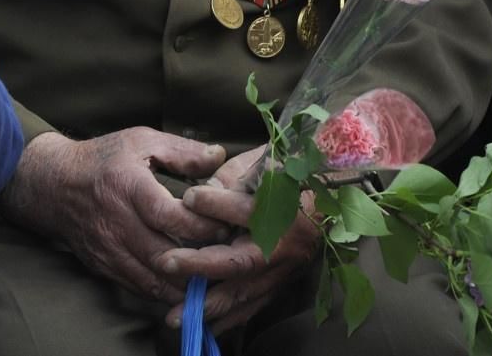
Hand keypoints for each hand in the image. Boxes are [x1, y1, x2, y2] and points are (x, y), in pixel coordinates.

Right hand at [0, 129, 229, 302]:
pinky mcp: (103, 265)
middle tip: (226, 258)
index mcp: (127, 186)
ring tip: (213, 278)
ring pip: (154, 279)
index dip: (202, 226)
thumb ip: (181, 151)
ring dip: (186, 285)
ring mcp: (107, 248)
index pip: (170, 217)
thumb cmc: (102, 160)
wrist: (52, 185)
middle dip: (201, 261)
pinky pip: (139, 288)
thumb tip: (220, 157)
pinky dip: (165, 292)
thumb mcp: (140, 142)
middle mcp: (116, 221)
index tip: (224, 225)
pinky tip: (186, 287)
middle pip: (165, 255)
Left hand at [156, 146, 321, 332]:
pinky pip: (251, 308)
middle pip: (242, 261)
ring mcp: (283, 272)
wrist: (324, 200)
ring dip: (208, 304)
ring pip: (244, 292)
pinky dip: (225, 320)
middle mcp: (286, 247)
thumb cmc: (283, 178)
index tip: (188, 197)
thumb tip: (195, 199)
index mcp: (284, 211)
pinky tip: (201, 326)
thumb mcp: (260, 166)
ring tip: (176, 313)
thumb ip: (228, 180)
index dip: (215, 204)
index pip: (247, 210)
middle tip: (167, 261)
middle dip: (201, 265)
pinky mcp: (279, 287)